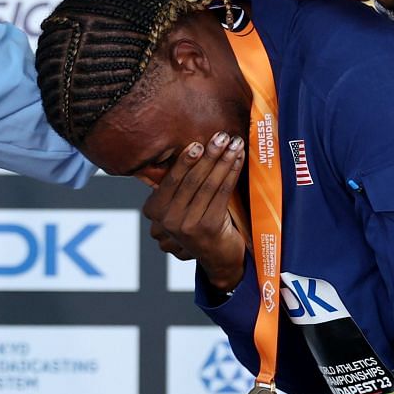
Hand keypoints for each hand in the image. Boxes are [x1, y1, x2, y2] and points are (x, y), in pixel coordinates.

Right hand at [142, 132, 245, 289]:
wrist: (218, 256)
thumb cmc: (201, 222)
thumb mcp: (182, 204)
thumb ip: (180, 182)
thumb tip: (193, 146)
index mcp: (155, 210)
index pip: (171, 179)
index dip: (185, 159)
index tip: (199, 142)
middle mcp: (167, 220)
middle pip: (191, 180)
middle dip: (209, 155)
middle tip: (222, 136)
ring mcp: (186, 226)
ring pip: (208, 184)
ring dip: (223, 160)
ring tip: (234, 144)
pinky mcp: (207, 228)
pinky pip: (222, 193)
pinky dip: (231, 173)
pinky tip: (238, 160)